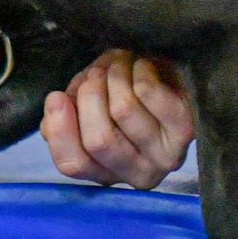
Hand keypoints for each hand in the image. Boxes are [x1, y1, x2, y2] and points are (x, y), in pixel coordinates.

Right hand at [41, 50, 194, 187]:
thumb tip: (52, 115)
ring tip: (120, 63)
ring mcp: (165, 157)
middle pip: (99, 140)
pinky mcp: (185, 132)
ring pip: (123, 110)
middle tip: (96, 73)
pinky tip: (142, 65)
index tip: (56, 96)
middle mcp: (137, 175)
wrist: (176, 79)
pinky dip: (139, 70)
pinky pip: (149, 94)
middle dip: (89, 94)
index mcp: (107, 173)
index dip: (60, 130)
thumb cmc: (128, 95)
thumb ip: (66, 117)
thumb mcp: (91, 109)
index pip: (73, 164)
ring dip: (115, 75)